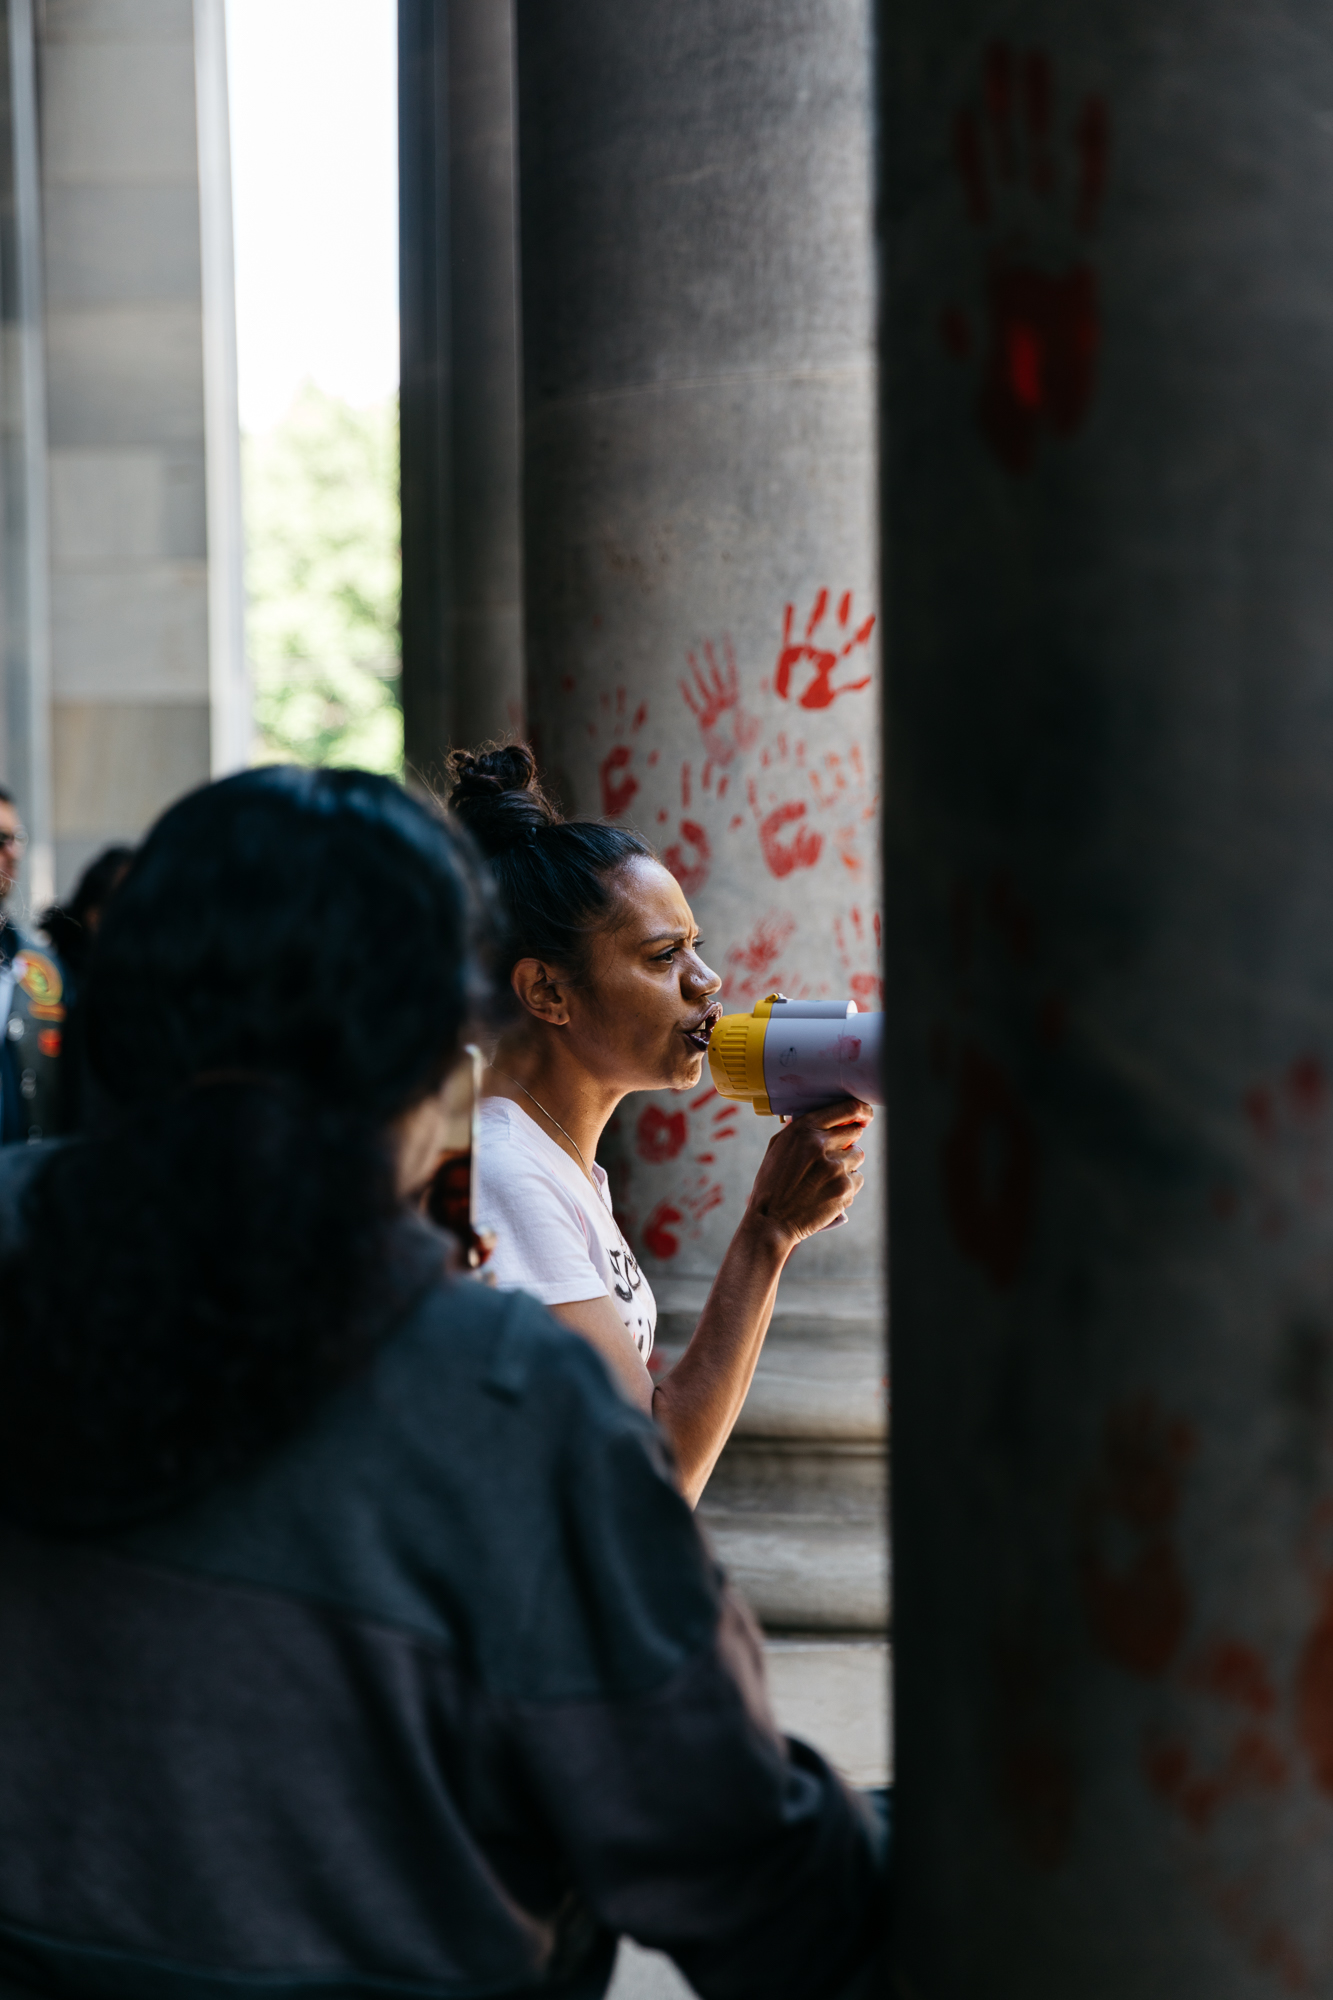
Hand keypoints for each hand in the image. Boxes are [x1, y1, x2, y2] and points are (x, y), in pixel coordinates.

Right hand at [743, 1097, 872, 1246]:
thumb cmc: (771, 1185)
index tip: (865, 1115)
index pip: (848, 1108)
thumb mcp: (776, 1149)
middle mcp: (821, 1145)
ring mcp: (835, 1167)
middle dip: (847, 1142)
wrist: (771, 1221)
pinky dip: (848, 1184)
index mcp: (804, 1130)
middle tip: (835, 1155)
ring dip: (847, 1164)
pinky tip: (829, 1191)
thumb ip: (798, 1130)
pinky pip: (858, 1178)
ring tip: (827, 1177)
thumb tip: (821, 1119)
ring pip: (858, 1156)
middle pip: (855, 1132)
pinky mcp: (844, 1188)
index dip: (861, 1111)